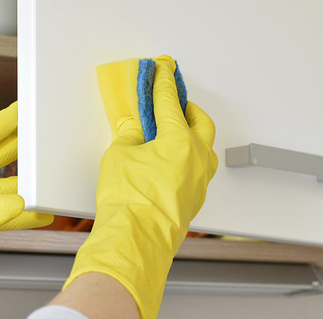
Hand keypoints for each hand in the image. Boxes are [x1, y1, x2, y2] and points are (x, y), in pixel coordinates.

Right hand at [64, 55, 216, 318]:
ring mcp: (198, 183)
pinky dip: (186, 158)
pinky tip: (169, 161)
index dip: (163, 83)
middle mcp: (197, 160)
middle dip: (187, 108)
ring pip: (203, 148)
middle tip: (172, 101)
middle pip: (200, 122)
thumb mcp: (119, 157)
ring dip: (190, 135)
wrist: (134, 242)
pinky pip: (196, 170)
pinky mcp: (193, 201)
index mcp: (181, 142)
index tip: (162, 71)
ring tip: (170, 132)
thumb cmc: (129, 203)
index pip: (170, 103)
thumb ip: (129, 137)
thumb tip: (135, 131)